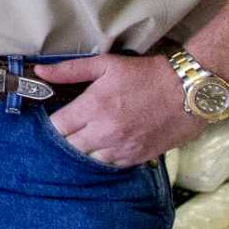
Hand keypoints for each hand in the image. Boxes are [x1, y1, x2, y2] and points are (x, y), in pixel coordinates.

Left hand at [37, 54, 205, 166]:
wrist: (188, 91)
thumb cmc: (146, 74)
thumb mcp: (106, 64)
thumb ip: (70, 70)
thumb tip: (40, 72)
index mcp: (94, 107)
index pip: (58, 127)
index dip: (55, 122)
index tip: (61, 116)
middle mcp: (105, 131)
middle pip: (70, 146)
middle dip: (68, 136)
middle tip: (75, 126)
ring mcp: (122, 147)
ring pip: (89, 158)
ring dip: (87, 148)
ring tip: (93, 135)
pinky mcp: (138, 157)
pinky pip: (111, 165)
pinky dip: (107, 156)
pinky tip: (110, 143)